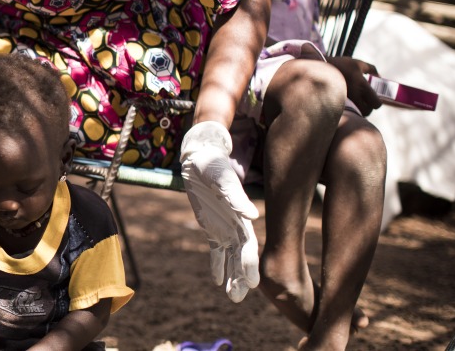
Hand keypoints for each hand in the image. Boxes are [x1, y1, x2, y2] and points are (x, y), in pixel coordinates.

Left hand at [180, 120, 259, 302]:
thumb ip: (238, 198)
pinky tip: (218, 281)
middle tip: (239, 297)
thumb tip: (253, 217)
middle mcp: (236, 225)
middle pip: (241, 257)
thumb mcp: (223, 180)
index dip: (249, 265)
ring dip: (231, 276)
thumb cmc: (213, 165)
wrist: (201, 157)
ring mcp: (224, 227)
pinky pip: (215, 250)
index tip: (253, 284)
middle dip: (241, 277)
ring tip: (233, 297)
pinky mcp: (211, 227)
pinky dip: (217, 264)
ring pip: (230, 257)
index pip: (248, 246)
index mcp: (241, 217)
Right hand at [327, 55, 381, 115]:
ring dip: (358, 110)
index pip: (376, 103)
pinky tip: (347, 101)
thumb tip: (379, 76)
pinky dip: (349, 109)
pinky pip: (347, 110)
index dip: (377, 103)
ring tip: (356, 103)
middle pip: (366, 112)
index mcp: (362, 85)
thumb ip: (371, 69)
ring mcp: (345, 99)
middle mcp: (354, 94)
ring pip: (356, 113)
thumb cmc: (341, 65)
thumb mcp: (358, 63)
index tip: (374, 99)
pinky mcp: (337, 101)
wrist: (320, 68)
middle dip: (367, 109)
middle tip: (366, 104)